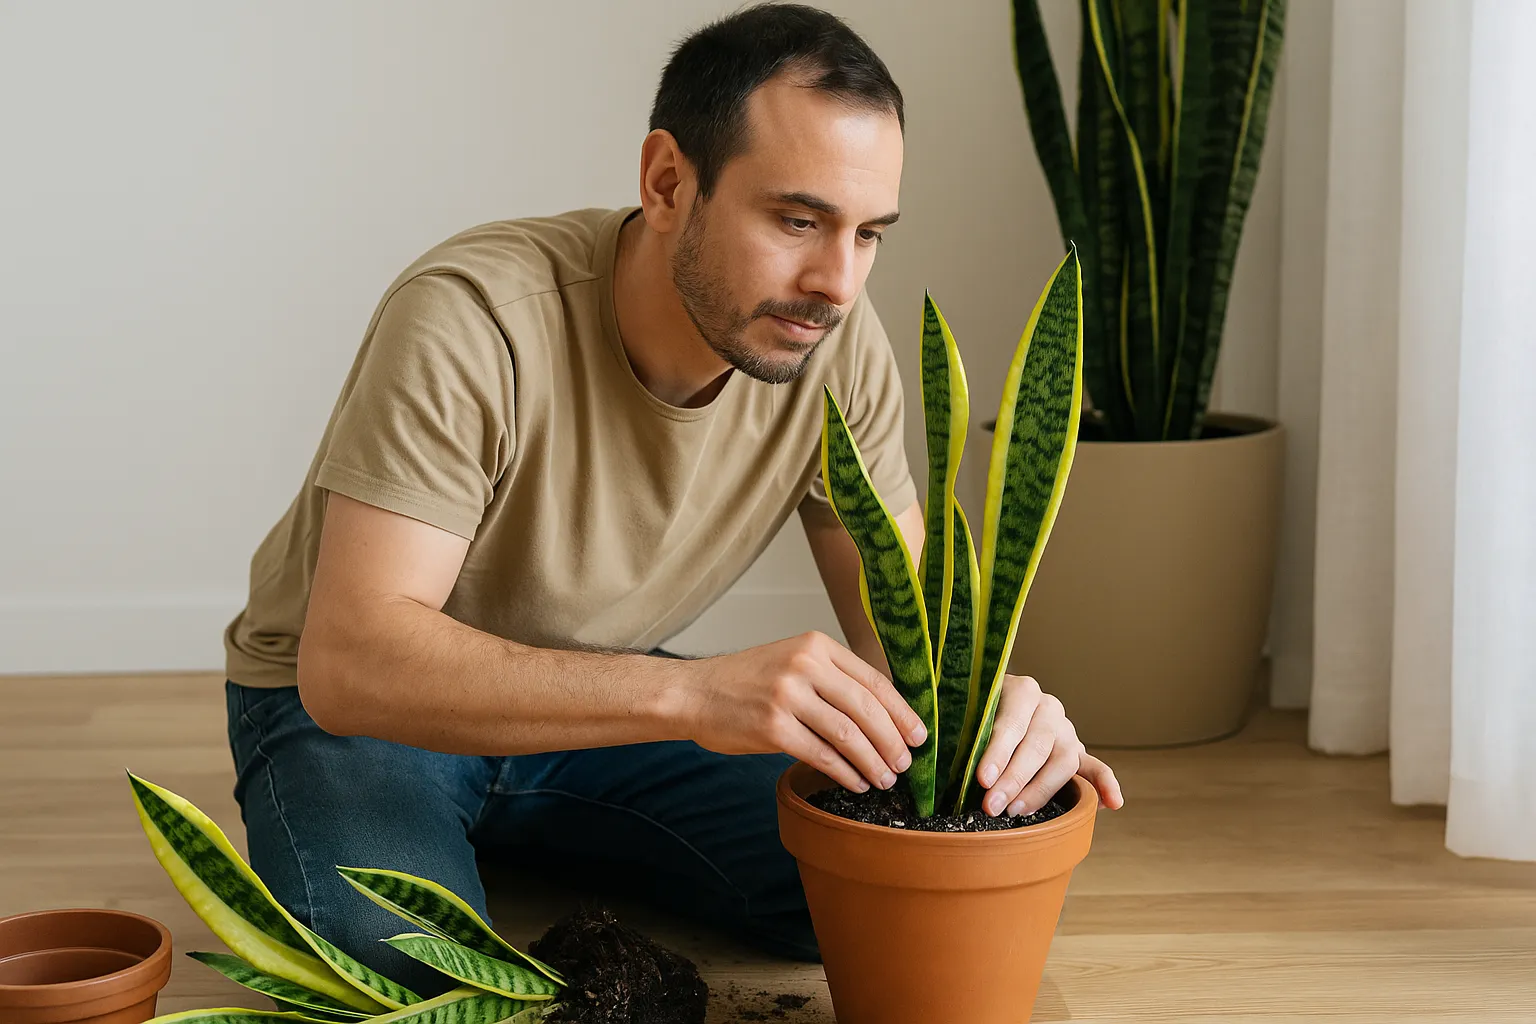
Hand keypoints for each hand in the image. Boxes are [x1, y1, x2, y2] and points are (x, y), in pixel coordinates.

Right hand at [683, 632, 927, 793]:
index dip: (902, 712)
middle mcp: (804, 666)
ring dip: (873, 762)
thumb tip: (884, 715)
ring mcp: (787, 696)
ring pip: (848, 734)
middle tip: (905, 764)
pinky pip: (822, 755)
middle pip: (866, 708)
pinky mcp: (773, 728)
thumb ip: (832, 679)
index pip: (874, 680)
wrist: (694, 694)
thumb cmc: (746, 682)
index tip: (919, 736)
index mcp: (816, 645)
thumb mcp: (792, 662)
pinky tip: (856, 783)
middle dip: (893, 741)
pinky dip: (845, 773)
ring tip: (885, 779)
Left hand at [974, 674, 1123, 816]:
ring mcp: (1066, 730)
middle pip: (1037, 746)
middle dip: (1013, 779)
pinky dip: (1106, 785)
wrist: (996, 702)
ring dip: (1040, 791)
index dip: (997, 752)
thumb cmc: (974, 712)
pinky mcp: (1077, 752)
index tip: (982, 779)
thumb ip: (962, 728)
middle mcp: (1048, 708)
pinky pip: (1096, 768)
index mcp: (1022, 690)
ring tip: (1016, 812)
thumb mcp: (965, 710)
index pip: (1012, 723)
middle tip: (991, 805)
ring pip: (1062, 761)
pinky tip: (1112, 804)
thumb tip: (944, 752)